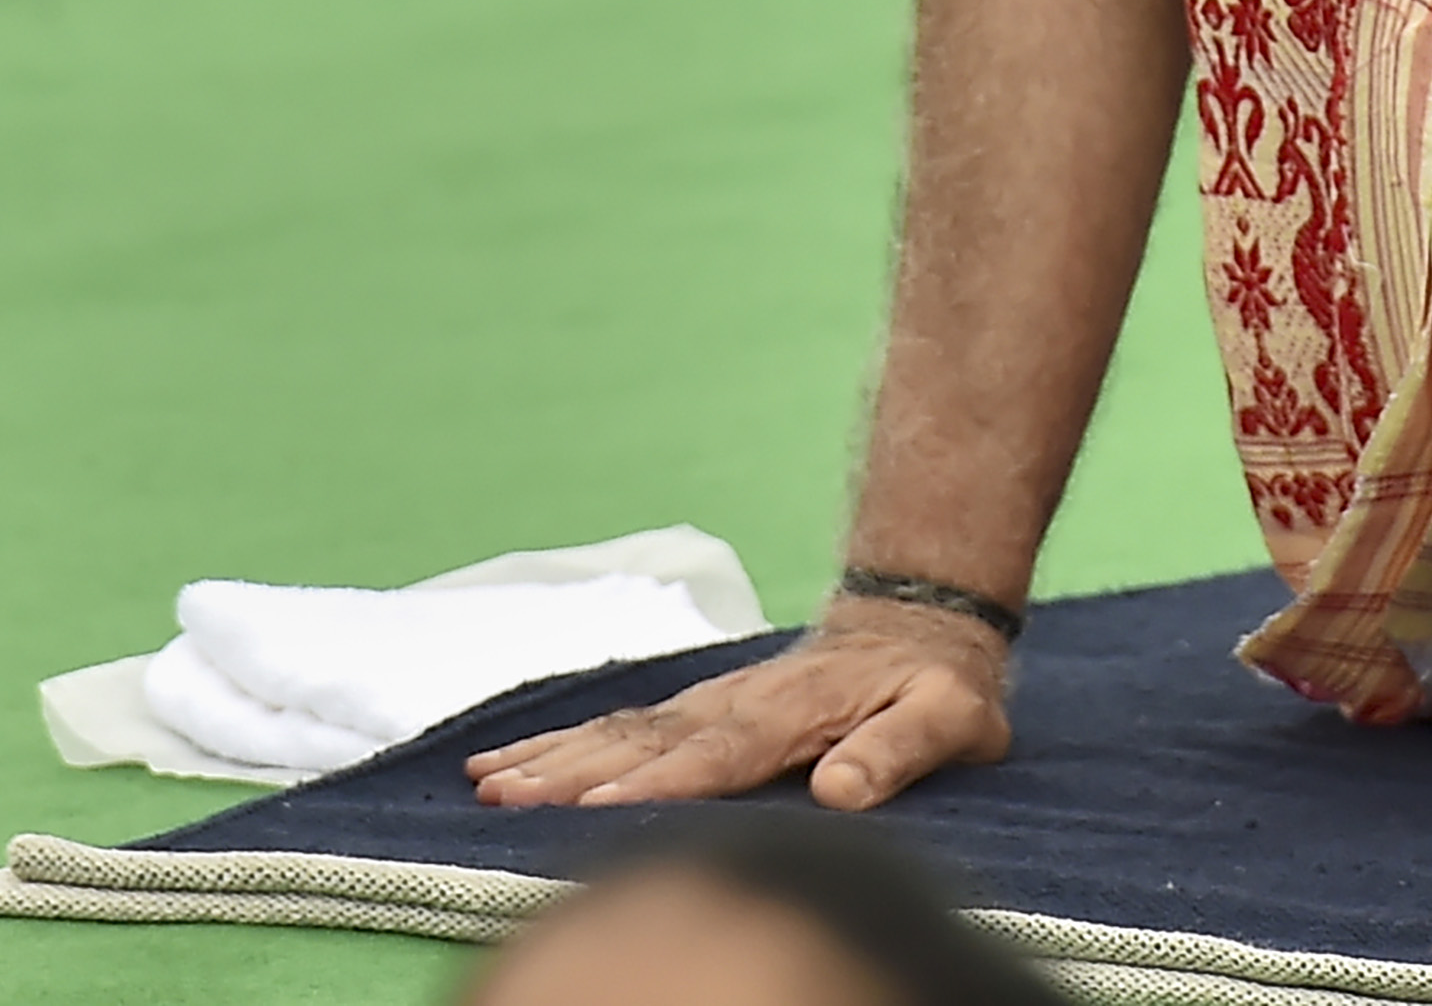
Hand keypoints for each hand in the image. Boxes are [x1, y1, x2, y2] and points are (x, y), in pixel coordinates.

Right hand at [466, 604, 1008, 811]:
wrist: (917, 622)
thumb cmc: (936, 684)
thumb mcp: (947, 716)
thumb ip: (897, 752)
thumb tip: (842, 792)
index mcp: (793, 715)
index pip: (716, 756)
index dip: (658, 784)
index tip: (598, 808)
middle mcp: (736, 706)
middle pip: (645, 744)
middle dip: (573, 773)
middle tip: (505, 797)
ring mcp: (707, 704)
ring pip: (618, 733)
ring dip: (551, 759)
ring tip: (485, 782)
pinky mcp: (691, 711)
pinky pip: (616, 727)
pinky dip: (558, 744)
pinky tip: (502, 765)